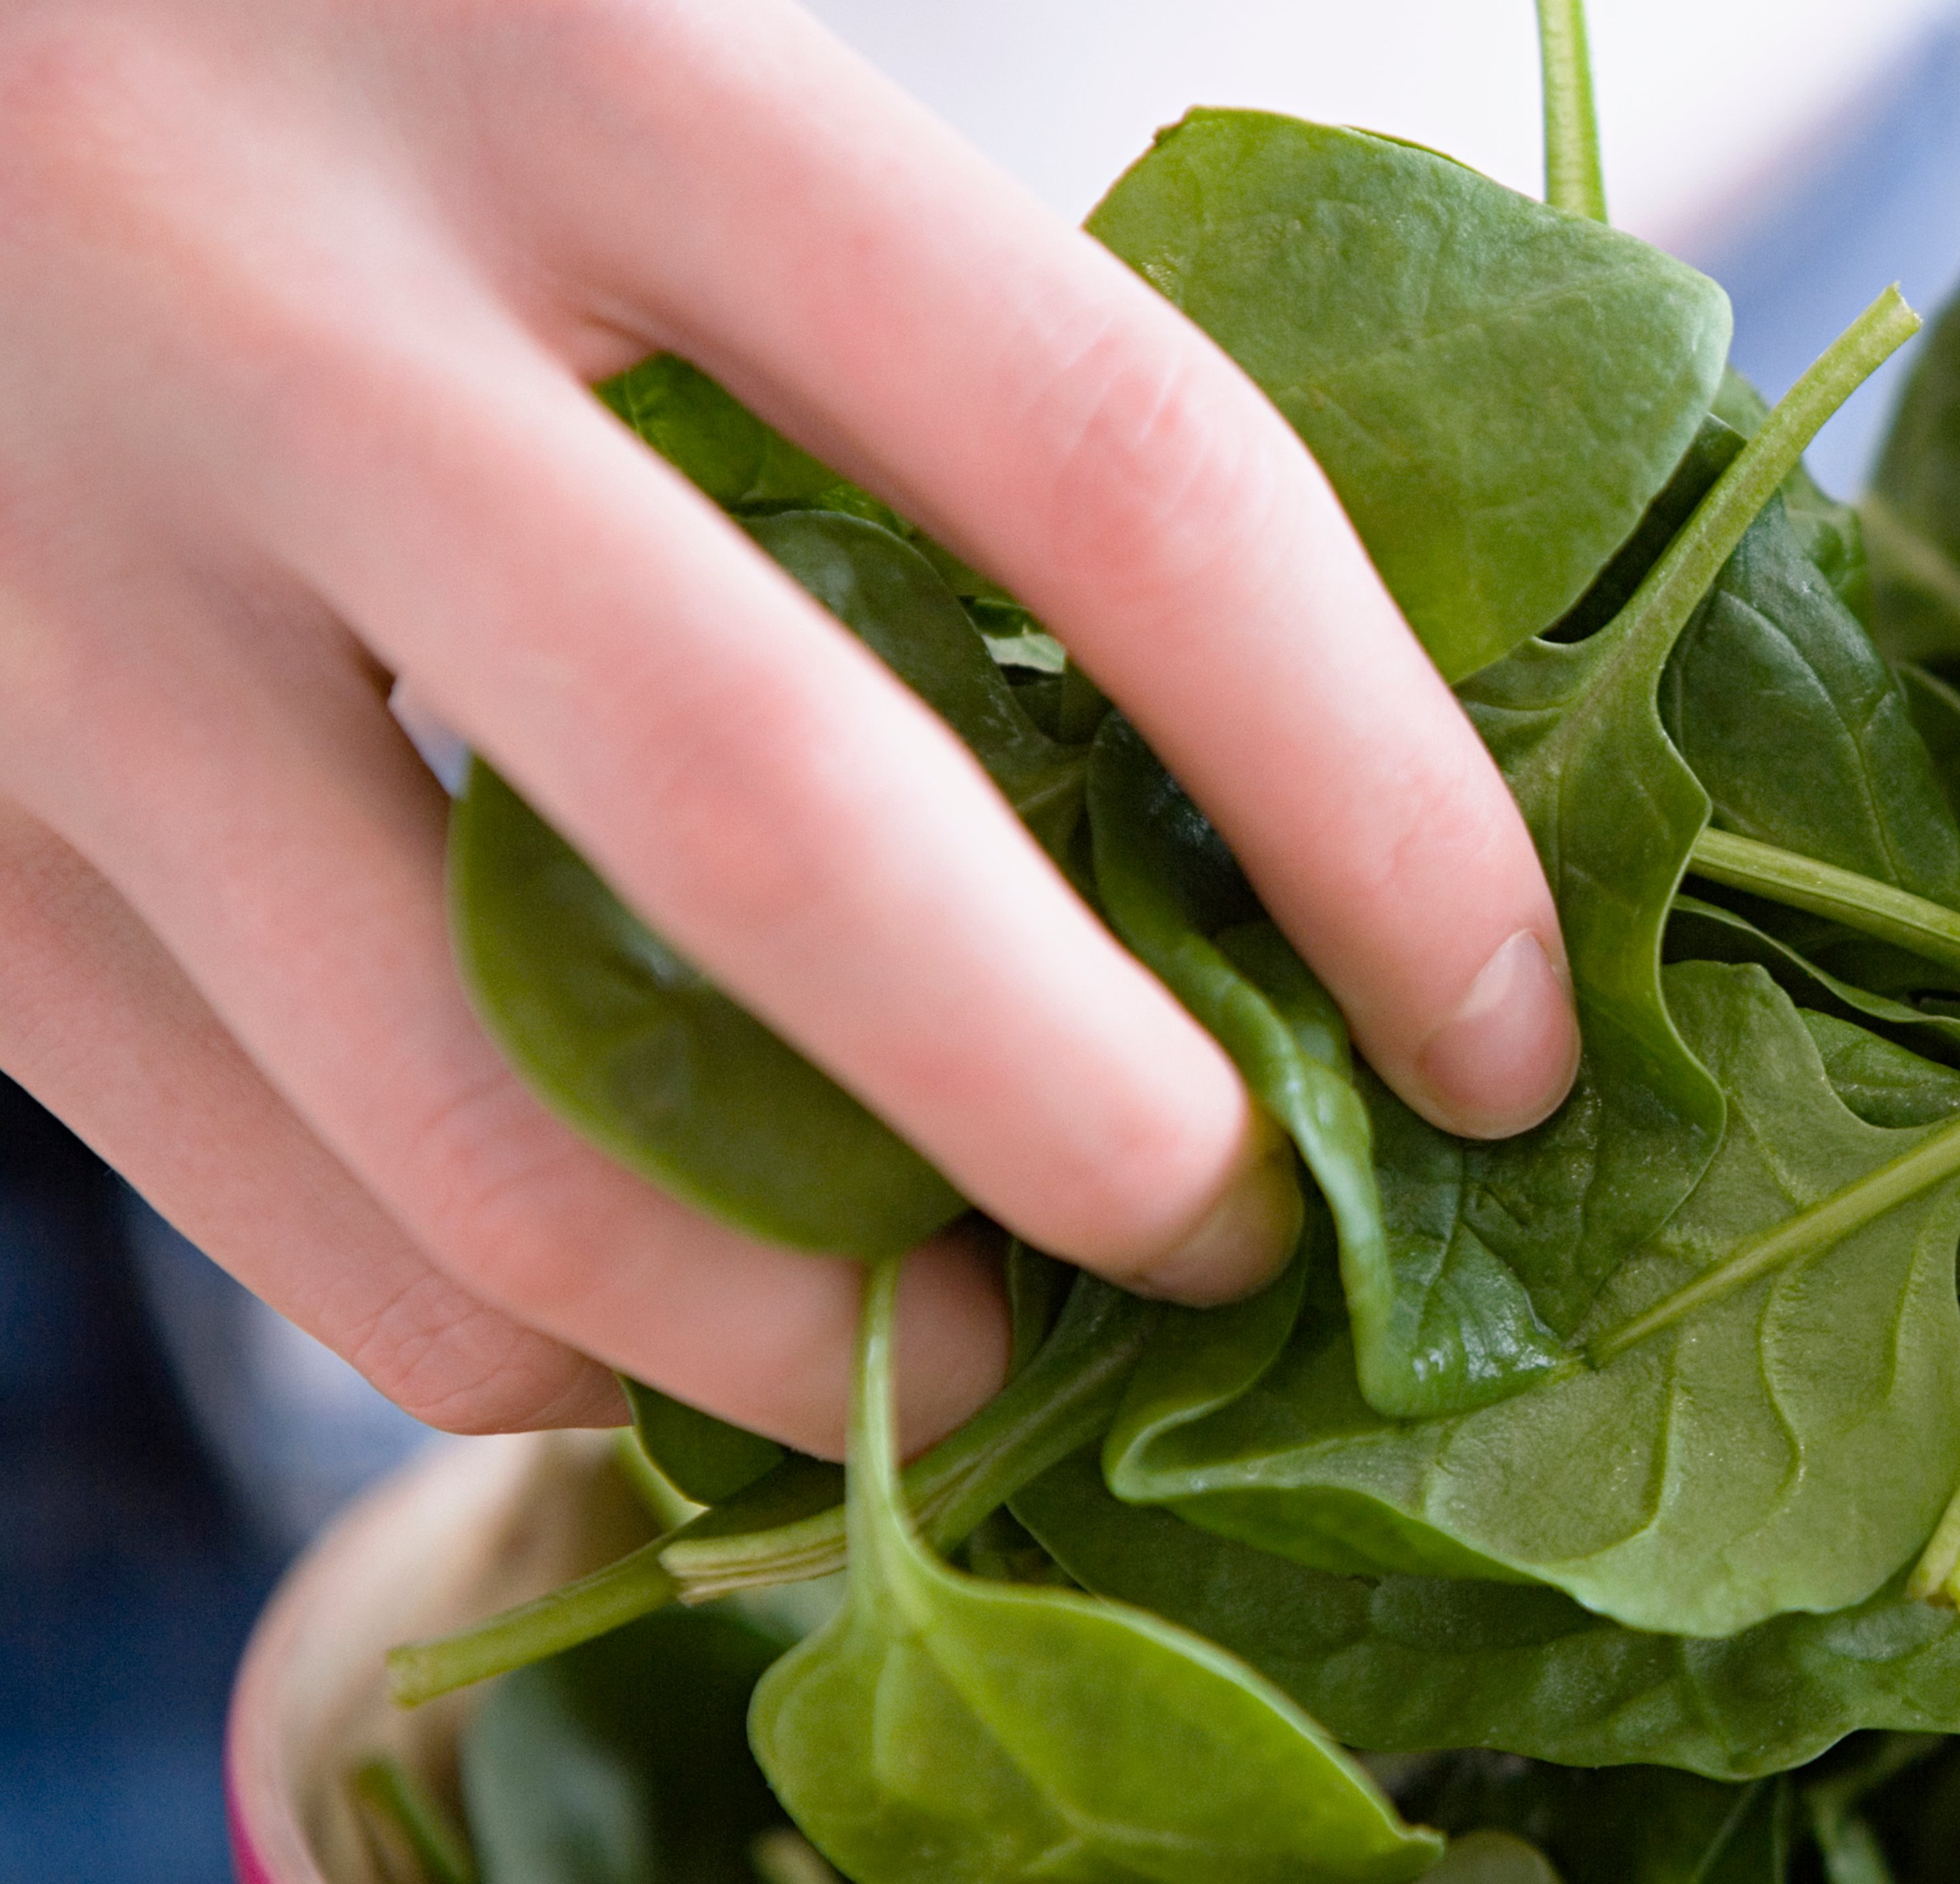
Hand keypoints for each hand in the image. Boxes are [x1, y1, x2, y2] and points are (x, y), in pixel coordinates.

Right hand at [0, 0, 1577, 1454]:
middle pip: (794, 836)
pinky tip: (688, 1322)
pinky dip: (555, 1347)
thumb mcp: (639, 80)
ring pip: (510, 1130)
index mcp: (580, 59)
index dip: (1371, 808)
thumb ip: (925, 352)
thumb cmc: (325, 68)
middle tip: (1239, 1245)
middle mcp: (273, 307)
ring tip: (982, 1360)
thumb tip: (1276, 805)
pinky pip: (301, 1233)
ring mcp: (45, 597)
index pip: (1116, 468)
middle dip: (1098, 1129)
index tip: (1498, 1034)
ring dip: (818, 1336)